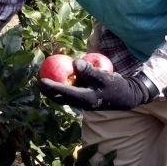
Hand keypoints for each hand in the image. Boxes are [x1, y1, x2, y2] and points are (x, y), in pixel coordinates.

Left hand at [38, 60, 156, 110]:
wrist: (127, 97)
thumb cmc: (116, 86)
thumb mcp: (104, 76)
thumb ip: (89, 70)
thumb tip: (74, 62)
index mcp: (85, 99)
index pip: (63, 92)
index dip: (50, 87)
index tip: (40, 80)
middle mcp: (81, 103)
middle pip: (59, 98)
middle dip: (47, 91)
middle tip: (38, 80)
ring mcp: (83, 102)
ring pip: (63, 97)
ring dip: (54, 90)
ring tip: (45, 80)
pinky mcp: (85, 99)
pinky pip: (70, 93)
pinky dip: (63, 87)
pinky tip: (60, 78)